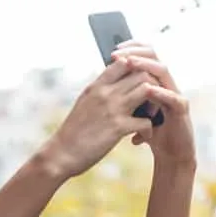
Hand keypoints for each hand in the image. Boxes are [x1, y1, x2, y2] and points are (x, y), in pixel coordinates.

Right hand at [39, 58, 159, 178]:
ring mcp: (113, 109)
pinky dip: (148, 130)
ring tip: (149, 116)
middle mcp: (105, 93)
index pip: (124, 61)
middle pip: (141, 72)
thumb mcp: (84, 103)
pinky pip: (146, 121)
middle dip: (152, 86)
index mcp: (97, 86)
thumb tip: (113, 84)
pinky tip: (142, 137)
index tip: (139, 85)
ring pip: (148, 89)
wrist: (60, 154)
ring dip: (155, 103)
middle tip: (150, 102)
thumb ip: (99, 91)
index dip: (137, 70)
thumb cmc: (72, 132)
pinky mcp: (118, 128)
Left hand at [111, 42, 195, 166]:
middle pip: (154, 57)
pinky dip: (160, 92)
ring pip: (163, 72)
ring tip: (130, 63)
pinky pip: (172, 97)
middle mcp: (166, 83)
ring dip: (145, 66)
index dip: (131, 49)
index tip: (112, 50)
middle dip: (135, 53)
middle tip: (116, 53)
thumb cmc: (152, 132)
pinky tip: (148, 89)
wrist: (171, 154)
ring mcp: (175, 94)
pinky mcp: (181, 109)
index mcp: (154, 82)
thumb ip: (125, 97)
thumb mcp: (133, 112)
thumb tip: (105, 83)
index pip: (145, 56)